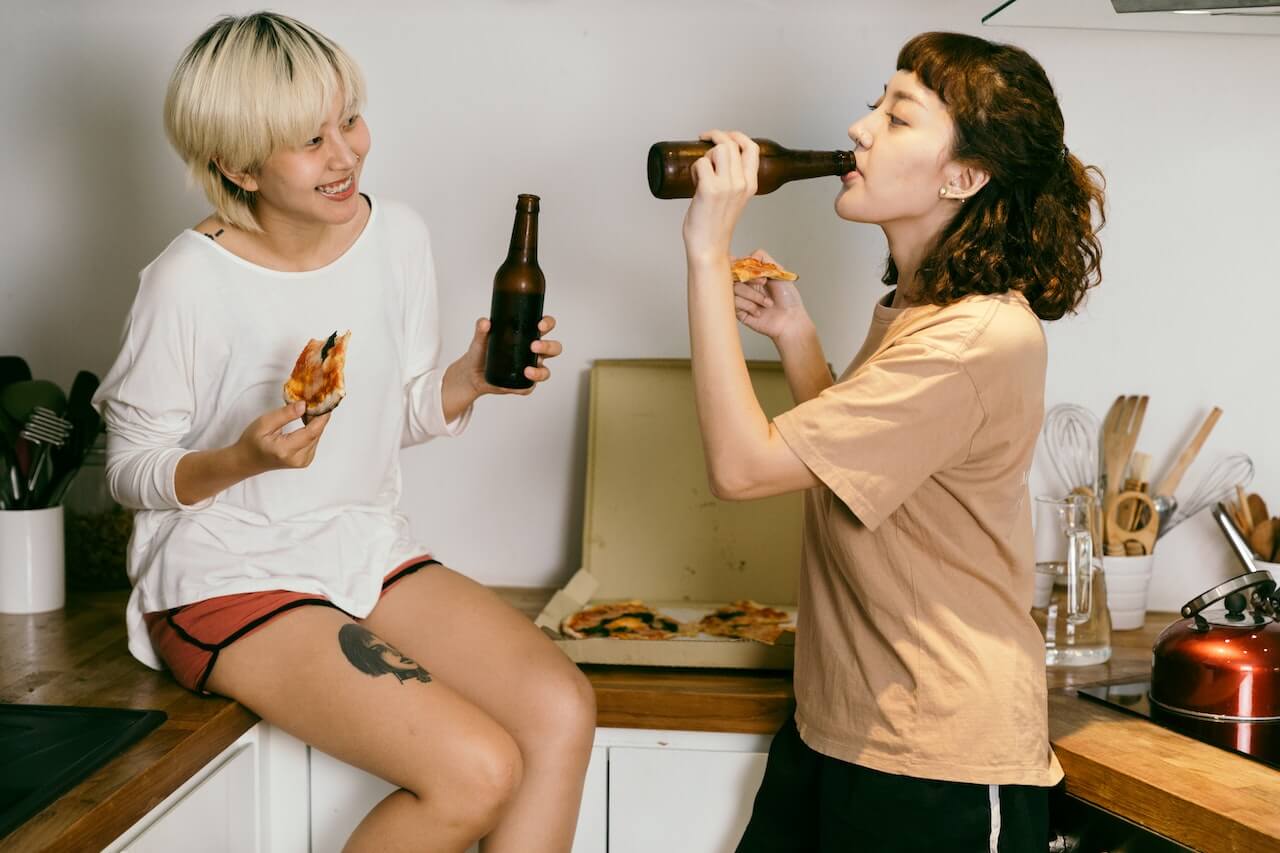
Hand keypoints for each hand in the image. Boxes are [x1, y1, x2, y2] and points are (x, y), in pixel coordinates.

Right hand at [233, 401, 330, 475]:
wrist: (248, 460)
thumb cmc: (252, 442)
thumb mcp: (264, 423)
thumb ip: (285, 414)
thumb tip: (304, 405)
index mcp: (286, 451)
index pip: (312, 432)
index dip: (321, 416)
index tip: (325, 401)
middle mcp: (298, 459)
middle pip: (316, 433)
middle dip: (318, 415)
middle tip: (315, 398)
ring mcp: (304, 461)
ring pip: (317, 436)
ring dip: (315, 421)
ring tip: (308, 407)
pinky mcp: (306, 459)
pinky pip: (314, 440)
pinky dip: (312, 428)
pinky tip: (306, 418)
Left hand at [452, 315, 562, 398]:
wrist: (471, 375)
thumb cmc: (480, 353)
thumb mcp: (480, 340)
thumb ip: (481, 330)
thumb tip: (485, 322)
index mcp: (527, 336)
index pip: (545, 326)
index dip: (548, 323)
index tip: (540, 325)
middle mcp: (533, 353)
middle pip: (554, 349)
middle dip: (548, 346)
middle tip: (533, 346)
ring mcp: (530, 368)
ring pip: (546, 371)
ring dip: (540, 372)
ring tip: (526, 371)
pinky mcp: (523, 384)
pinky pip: (529, 387)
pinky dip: (525, 388)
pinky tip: (517, 386)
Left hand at [682, 130, 757, 262]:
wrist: (708, 247)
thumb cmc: (715, 225)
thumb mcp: (735, 199)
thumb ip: (733, 181)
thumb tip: (716, 161)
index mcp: (750, 185)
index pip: (752, 148)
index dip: (737, 135)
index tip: (724, 135)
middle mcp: (741, 183)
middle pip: (731, 144)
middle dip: (715, 139)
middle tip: (703, 144)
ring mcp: (726, 186)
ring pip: (717, 149)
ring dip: (705, 155)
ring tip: (700, 171)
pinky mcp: (709, 190)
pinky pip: (700, 163)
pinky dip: (694, 168)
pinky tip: (694, 180)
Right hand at [733, 249, 811, 341]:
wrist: (790, 320)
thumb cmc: (788, 298)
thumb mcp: (779, 271)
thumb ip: (763, 258)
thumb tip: (747, 255)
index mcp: (752, 274)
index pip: (737, 263)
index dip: (746, 266)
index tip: (762, 275)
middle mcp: (745, 284)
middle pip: (733, 274)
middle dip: (750, 280)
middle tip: (764, 284)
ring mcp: (740, 298)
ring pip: (733, 289)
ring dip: (753, 296)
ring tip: (767, 303)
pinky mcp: (737, 311)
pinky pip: (733, 303)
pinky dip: (748, 306)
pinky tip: (758, 312)